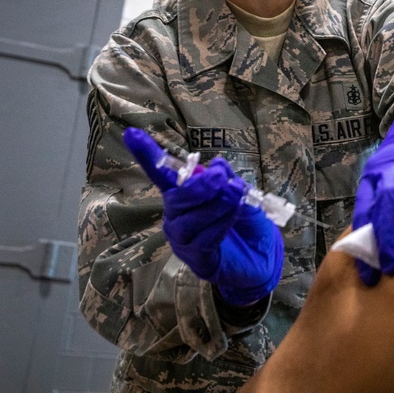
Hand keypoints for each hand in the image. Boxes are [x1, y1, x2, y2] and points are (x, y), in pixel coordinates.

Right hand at [123, 128, 283, 306]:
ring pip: (188, 220)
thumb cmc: (245, 221)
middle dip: (200, 185)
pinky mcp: (197, 259)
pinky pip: (203, 240)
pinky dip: (220, 224)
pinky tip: (234, 217)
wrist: (262, 257)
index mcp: (185, 195)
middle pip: (175, 198)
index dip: (148, 156)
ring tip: (236, 195)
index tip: (131, 133)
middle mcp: (177, 216)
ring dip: (215, 204)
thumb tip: (217, 164)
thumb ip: (229, 179)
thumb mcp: (242, 194)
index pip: (163, 174)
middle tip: (223, 177)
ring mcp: (183, 240)